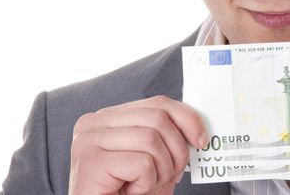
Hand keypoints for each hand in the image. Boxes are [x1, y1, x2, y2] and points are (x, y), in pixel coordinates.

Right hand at [68, 95, 208, 194]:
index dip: (187, 119)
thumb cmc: (124, 192)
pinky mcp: (91, 162)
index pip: (158, 103)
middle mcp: (94, 123)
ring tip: (145, 185)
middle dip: (177, 150)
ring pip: (151, 140)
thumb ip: (166, 137)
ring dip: (161, 171)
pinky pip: (141, 164)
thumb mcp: (152, 158)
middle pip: (158, 119)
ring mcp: (88, 141)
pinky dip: (146, 183)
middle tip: (173, 174)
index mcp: (108, 117)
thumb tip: (198, 128)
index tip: (201, 139)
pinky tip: (131, 191)